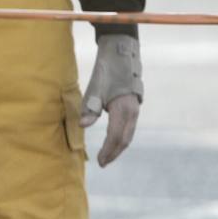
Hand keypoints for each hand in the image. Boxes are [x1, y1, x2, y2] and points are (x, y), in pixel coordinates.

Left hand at [80, 34, 142, 166]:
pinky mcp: (133, 107)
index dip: (108, 150)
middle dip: (114, 152)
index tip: (100, 162)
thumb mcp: (95, 88)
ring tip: (107, 155)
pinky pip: (128, 128)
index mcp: (123, 109)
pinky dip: (121, 137)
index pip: (116, 137)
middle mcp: (133, 112)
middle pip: (124, 139)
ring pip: (128, 134)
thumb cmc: (106, 71)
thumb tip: (83, 125)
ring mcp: (135, 110)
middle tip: (103, 163)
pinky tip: (112, 141)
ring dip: (118, 146)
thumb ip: (90, 107)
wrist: (120, 55)